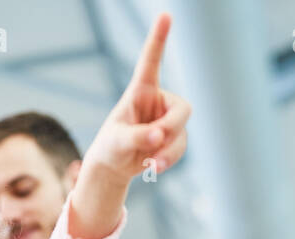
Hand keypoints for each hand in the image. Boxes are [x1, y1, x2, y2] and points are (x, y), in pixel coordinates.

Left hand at [84, 13, 189, 181]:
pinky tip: (154, 167)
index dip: (159, 39)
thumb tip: (159, 138)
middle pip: (183, 109)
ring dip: (169, 151)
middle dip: (172, 129)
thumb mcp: (118, 142)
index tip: (165, 15)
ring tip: (151, 164)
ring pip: (182, 133)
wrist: (115, 166)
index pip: (151, 62)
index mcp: (141, 90)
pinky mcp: (174, 137)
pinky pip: (180, 147)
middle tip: (156, 142)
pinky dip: (169, 160)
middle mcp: (159, 101)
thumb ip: (137, 138)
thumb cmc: (111, 146)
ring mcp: (168, 119)